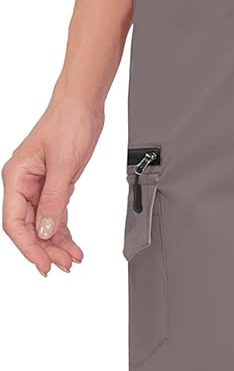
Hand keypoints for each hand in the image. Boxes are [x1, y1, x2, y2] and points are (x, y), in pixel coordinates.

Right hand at [2, 98, 102, 275]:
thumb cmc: (68, 123)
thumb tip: (46, 231)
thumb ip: (54, 201)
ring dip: (56, 244)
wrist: (83, 105)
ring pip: (42, 224)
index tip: (44, 264)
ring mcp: (38, 185)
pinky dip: (63, 231)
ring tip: (71, 259)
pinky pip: (54, 215)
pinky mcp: (53, 185)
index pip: (14, 222)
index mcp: (16, 177)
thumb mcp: (63, 166)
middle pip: (28, 227)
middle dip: (45, 249)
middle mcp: (23, 183)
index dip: (28, 247)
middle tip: (63, 265)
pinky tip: (73, 245)